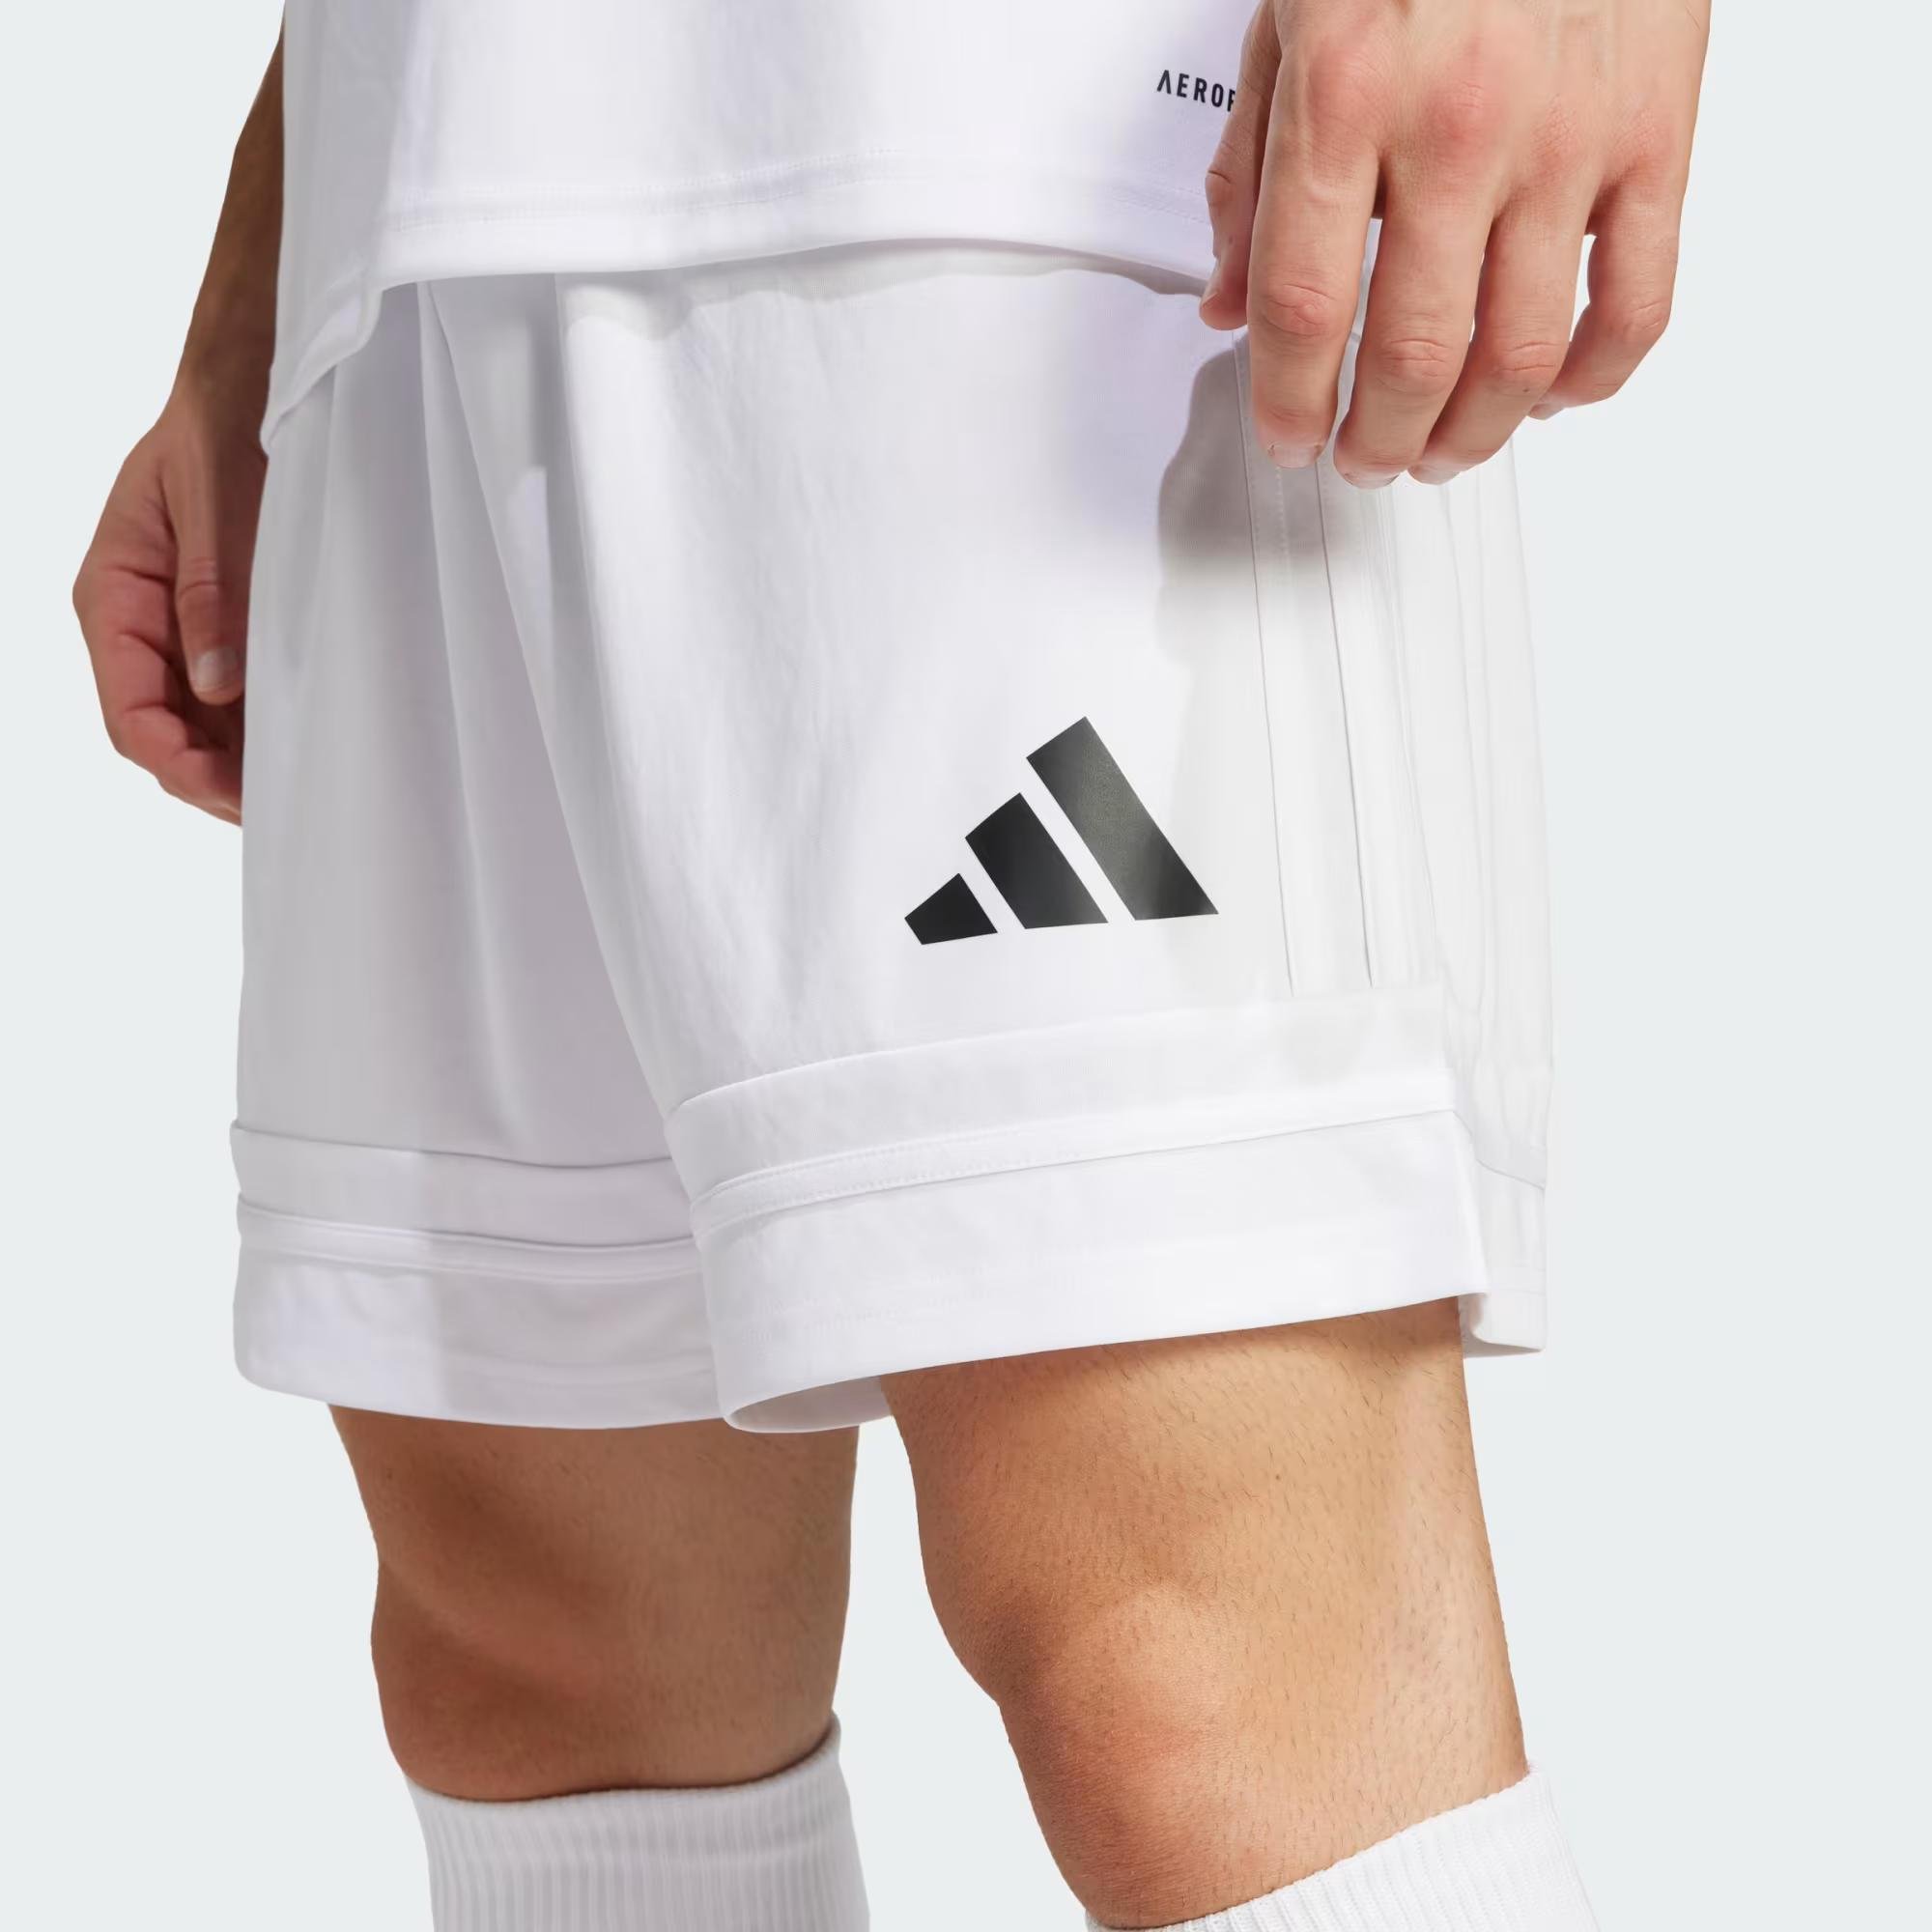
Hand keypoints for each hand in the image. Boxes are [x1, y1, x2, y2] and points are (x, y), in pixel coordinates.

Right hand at [73, 356, 267, 825]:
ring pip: (199, 726)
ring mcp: (181, 631)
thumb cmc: (225, 419)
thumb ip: (216, 589)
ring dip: (242, 761)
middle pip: (163, 733)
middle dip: (216, 778)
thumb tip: (216, 685)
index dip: (179, 766)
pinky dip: (263, 728)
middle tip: (286, 811)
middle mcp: (139, 623)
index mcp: (114, 593)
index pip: (129, 711)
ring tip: (304, 791)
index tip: (236, 796)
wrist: (252, 378)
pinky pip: (233, 697)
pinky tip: (306, 746)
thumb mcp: (218, 497)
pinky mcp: (224, 629)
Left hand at [1202, 0, 1709, 486]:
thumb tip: (1228, 303)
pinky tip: (1553, 398)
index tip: (1285, 438)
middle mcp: (1456, 124)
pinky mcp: (1655, 130)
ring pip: (1517, 356)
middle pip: (1408, 355)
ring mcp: (1566, 136)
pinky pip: (1637, 298)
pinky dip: (1594, 376)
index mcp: (1347, 94)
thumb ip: (1251, 173)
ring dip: (1471, 435)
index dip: (1285, 403)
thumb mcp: (1289, 20)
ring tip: (1440, 452)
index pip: (1300, 307)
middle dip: (1374, 441)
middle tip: (1361, 460)